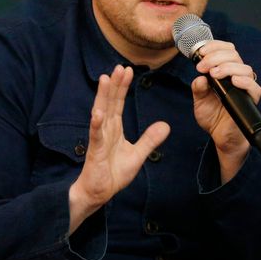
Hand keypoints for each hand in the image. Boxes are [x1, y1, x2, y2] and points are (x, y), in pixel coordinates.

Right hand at [68, 65, 169, 234]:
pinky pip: (96, 135)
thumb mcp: (137, 155)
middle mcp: (105, 129)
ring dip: (103, 96)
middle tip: (119, 67)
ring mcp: (99, 139)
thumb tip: (165, 125)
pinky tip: (98, 113)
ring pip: (100, 113)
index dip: (123, 87)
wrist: (98, 192)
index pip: (118, 103)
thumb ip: (149, 140)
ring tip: (105, 79)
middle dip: (114, 85)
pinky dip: (96, 124)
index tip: (127, 70)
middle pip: (110, 102)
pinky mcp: (95, 151)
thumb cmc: (113, 173)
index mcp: (114, 128)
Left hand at [191, 40, 260, 182]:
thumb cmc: (213, 117)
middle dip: (216, 56)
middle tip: (202, 66)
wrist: (220, 137)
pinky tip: (233, 81)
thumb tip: (200, 78)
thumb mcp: (199, 100)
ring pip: (244, 68)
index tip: (200, 51)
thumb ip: (198, 88)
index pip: (226, 50)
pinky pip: (254, 87)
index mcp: (225, 72)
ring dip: (228, 67)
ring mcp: (245, 88)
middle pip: (234, 55)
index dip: (215, 46)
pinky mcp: (251, 100)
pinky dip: (244, 81)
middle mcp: (237, 77)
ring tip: (213, 73)